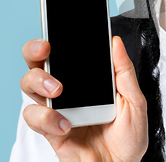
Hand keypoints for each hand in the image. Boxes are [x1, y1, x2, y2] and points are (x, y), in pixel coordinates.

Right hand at [20, 37, 147, 161]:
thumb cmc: (128, 137)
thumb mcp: (135, 101)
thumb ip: (124, 73)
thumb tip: (115, 43)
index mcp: (88, 80)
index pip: (68, 54)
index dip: (58, 38)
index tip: (59, 29)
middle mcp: (68, 91)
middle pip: (40, 63)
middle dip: (35, 51)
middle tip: (46, 50)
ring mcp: (57, 109)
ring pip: (30, 85)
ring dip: (40, 82)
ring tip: (58, 90)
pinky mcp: (49, 129)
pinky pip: (35, 117)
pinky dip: (48, 118)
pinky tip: (66, 124)